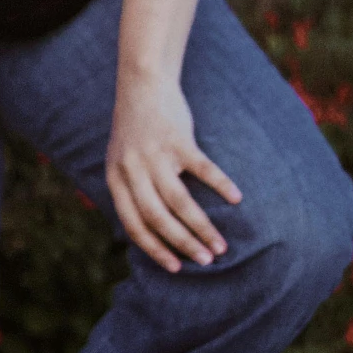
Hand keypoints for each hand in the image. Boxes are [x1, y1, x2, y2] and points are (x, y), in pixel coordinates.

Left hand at [106, 70, 242, 272]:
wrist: (142, 84)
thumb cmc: (135, 129)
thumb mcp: (119, 160)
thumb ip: (128, 191)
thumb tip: (144, 231)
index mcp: (116, 179)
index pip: (134, 224)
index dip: (154, 249)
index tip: (175, 268)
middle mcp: (132, 170)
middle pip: (158, 218)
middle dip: (183, 244)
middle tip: (206, 261)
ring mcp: (156, 155)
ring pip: (180, 202)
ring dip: (202, 227)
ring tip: (220, 245)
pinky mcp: (178, 140)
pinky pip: (203, 169)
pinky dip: (221, 185)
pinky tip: (236, 198)